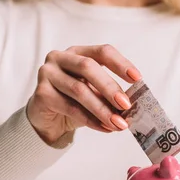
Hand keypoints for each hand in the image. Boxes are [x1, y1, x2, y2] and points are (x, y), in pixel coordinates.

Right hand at [27, 44, 141, 144]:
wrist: (48, 119)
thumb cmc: (75, 102)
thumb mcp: (95, 93)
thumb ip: (109, 93)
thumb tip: (132, 104)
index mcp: (78, 52)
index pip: (102, 51)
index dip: (121, 64)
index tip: (138, 78)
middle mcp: (60, 58)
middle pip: (89, 67)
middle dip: (110, 87)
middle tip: (126, 105)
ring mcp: (48, 73)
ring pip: (79, 90)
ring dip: (102, 109)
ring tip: (118, 123)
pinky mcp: (41, 93)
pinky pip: (70, 108)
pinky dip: (91, 120)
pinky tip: (104, 128)